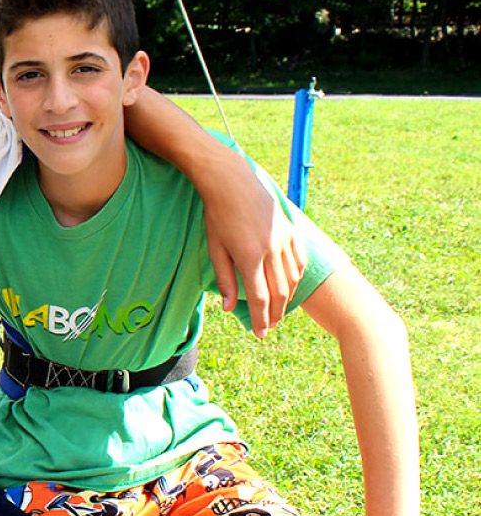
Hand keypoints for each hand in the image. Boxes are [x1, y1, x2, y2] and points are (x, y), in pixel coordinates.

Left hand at [202, 163, 305, 336]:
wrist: (232, 181)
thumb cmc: (218, 215)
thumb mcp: (215, 248)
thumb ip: (224, 279)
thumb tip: (229, 308)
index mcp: (248, 256)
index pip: (259, 297)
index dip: (261, 319)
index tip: (261, 334)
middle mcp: (271, 250)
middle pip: (279, 292)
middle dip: (275, 314)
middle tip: (269, 327)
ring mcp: (284, 239)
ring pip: (292, 279)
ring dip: (287, 299)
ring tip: (278, 311)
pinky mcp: (292, 230)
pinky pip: (300, 261)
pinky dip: (296, 278)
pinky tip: (289, 286)